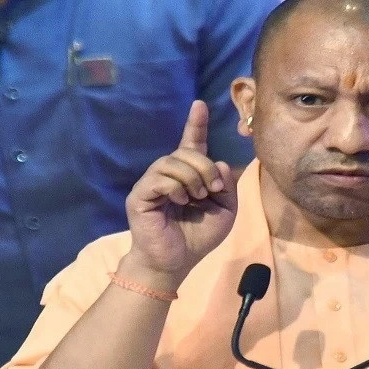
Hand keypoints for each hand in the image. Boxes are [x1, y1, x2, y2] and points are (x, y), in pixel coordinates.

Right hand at [123, 100, 238, 282]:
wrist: (174, 263)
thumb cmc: (197, 238)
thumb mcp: (224, 212)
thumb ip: (227, 187)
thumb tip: (219, 162)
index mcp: (188, 177)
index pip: (191, 144)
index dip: (195, 124)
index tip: (200, 104)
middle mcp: (167, 175)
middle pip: (186, 151)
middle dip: (205, 166)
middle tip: (211, 190)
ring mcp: (152, 183)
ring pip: (172, 161)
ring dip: (193, 177)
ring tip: (197, 198)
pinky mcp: (141, 195)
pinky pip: (160, 177)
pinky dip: (176, 187)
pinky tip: (181, 201)